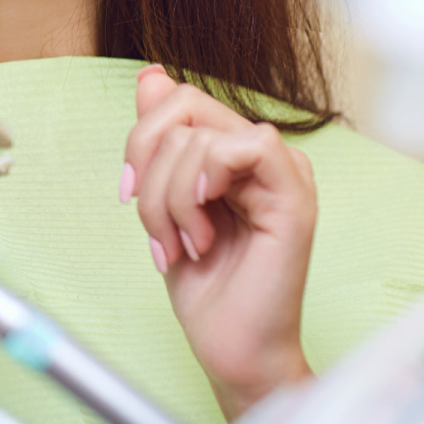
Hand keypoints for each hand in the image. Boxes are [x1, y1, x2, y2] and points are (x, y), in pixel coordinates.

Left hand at [122, 67, 316, 418]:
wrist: (231, 348)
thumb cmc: (205, 287)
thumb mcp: (163, 203)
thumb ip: (161, 141)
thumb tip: (150, 76)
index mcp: (231, 151)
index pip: (177, 100)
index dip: (140, 140)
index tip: (129, 194)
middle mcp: (259, 153)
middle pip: (183, 106)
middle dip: (148, 169)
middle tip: (154, 227)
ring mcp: (283, 170)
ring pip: (197, 138)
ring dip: (168, 202)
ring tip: (182, 246)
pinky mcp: (294, 194)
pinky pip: (244, 147)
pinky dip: (202, 188)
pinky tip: (204, 232)